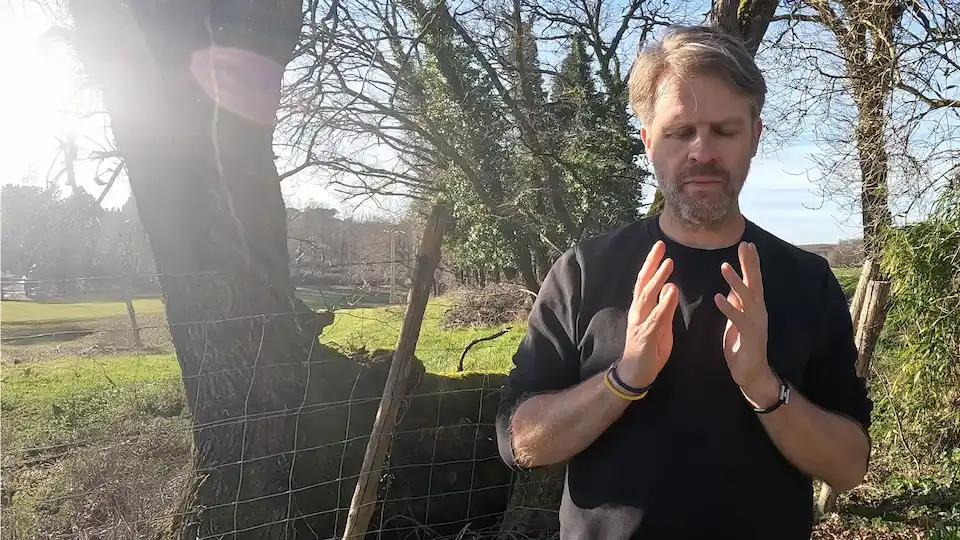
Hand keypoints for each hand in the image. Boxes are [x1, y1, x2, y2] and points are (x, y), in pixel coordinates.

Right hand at [619, 240, 679, 388]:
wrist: (636, 374)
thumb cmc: (649, 350)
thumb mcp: (661, 326)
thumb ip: (665, 308)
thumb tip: (671, 287)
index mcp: (641, 308)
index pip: (645, 282)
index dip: (652, 264)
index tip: (660, 248)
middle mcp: (637, 311)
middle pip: (643, 283)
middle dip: (651, 263)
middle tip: (660, 245)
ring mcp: (640, 322)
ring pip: (647, 296)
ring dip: (658, 278)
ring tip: (669, 263)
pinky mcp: (645, 335)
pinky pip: (655, 316)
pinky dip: (663, 302)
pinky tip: (671, 290)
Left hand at [714, 242, 778, 406]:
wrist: (752, 374)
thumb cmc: (743, 346)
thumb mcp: (738, 320)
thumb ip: (738, 303)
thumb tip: (734, 286)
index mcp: (755, 307)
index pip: (753, 280)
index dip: (750, 263)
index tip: (747, 244)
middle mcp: (759, 312)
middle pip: (755, 284)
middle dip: (750, 264)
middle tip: (745, 245)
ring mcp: (756, 324)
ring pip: (747, 299)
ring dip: (735, 282)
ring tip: (724, 267)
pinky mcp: (749, 337)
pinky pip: (738, 320)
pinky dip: (729, 308)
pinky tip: (718, 298)